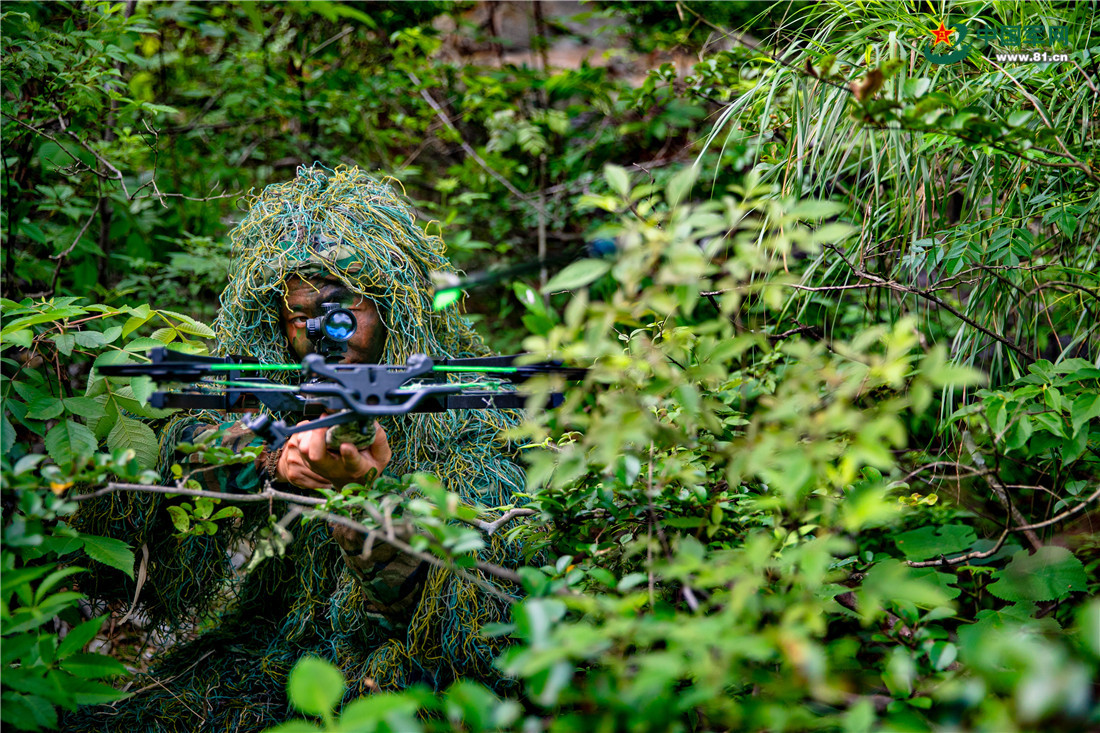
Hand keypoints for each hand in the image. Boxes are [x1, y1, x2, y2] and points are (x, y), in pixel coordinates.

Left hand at [276, 420, 390, 489]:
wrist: (351, 483)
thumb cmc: (367, 466)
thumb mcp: (381, 455)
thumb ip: (378, 438)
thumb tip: (369, 420)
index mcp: (355, 468)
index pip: (351, 463)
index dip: (349, 454)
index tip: (346, 445)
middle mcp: (334, 468)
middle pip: (316, 455)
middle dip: (317, 436)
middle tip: (326, 420)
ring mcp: (318, 466)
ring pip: (304, 449)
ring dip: (311, 433)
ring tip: (323, 424)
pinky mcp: (308, 461)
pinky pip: (300, 443)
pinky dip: (305, 432)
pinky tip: (316, 429)